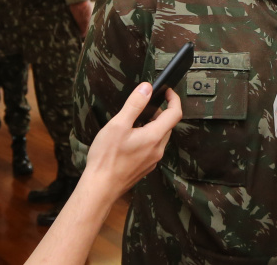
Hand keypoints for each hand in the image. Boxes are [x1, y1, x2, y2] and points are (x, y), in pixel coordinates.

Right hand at [83, 83, 182, 198]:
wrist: (101, 188)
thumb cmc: (107, 157)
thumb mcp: (118, 125)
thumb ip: (134, 105)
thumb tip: (147, 88)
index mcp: (154, 137)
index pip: (175, 113)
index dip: (174, 99)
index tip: (167, 91)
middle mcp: (158, 149)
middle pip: (168, 125)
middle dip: (160, 112)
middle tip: (144, 106)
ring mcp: (152, 160)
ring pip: (160, 137)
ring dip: (153, 125)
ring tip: (134, 121)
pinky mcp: (145, 168)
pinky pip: (152, 148)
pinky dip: (147, 138)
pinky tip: (130, 139)